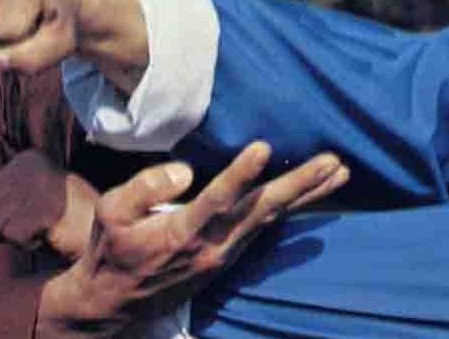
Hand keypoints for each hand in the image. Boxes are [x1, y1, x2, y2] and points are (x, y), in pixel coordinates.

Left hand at [0, 150, 96, 259]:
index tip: (33, 214)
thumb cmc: (65, 224)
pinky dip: (29, 245)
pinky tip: (51, 235)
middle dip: (6, 227)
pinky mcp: (45, 208)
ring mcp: (39, 185)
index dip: (2, 216)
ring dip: (18, 237)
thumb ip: (2, 207)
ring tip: (47, 228)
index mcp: (26, 159)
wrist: (108, 234)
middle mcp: (30, 166)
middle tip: (39, 224)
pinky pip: (13, 237)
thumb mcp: (29, 204)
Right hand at [34, 142, 349, 337]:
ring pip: (272, 219)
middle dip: (300, 185)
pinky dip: (292, 209)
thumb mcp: (110, 213)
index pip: (216, 201)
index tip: (263, 148)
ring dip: (307, 195)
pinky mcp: (228, 256)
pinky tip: (313, 194)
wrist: (114, 302)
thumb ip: (143, 187)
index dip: (240, 175)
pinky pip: (266, 228)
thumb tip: (186, 171)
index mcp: (181, 234)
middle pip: (262, 210)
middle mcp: (212, 246)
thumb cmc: (111, 251)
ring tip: (338, 171)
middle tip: (333, 162)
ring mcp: (225, 254)